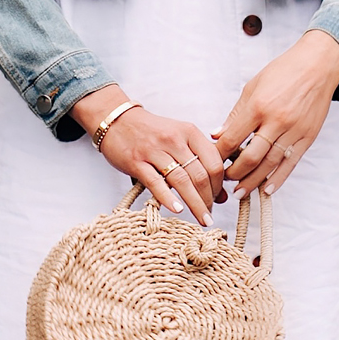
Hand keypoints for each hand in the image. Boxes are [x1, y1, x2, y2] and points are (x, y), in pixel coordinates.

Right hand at [71, 84, 223, 224]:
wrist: (117, 120)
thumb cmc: (151, 132)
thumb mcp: (180, 139)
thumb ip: (200, 161)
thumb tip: (221, 194)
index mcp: (189, 132)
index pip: (214, 161)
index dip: (219, 184)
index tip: (218, 198)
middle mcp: (174, 140)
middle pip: (200, 174)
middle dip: (208, 199)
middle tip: (210, 215)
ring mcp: (154, 151)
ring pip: (182, 181)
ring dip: (195, 204)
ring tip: (201, 219)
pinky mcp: (136, 162)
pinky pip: (156, 183)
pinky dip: (168, 198)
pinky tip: (177, 210)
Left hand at [215, 29, 338, 197]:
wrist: (317, 65)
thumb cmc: (283, 72)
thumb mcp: (253, 86)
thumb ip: (236, 113)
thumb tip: (218, 135)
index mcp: (258, 106)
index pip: (233, 138)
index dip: (220, 154)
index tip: (211, 162)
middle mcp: (276, 120)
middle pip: (251, 156)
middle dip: (234, 173)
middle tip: (224, 181)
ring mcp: (294, 130)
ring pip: (270, 164)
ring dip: (253, 181)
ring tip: (240, 192)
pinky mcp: (308, 137)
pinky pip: (291, 163)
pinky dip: (278, 178)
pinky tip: (267, 189)